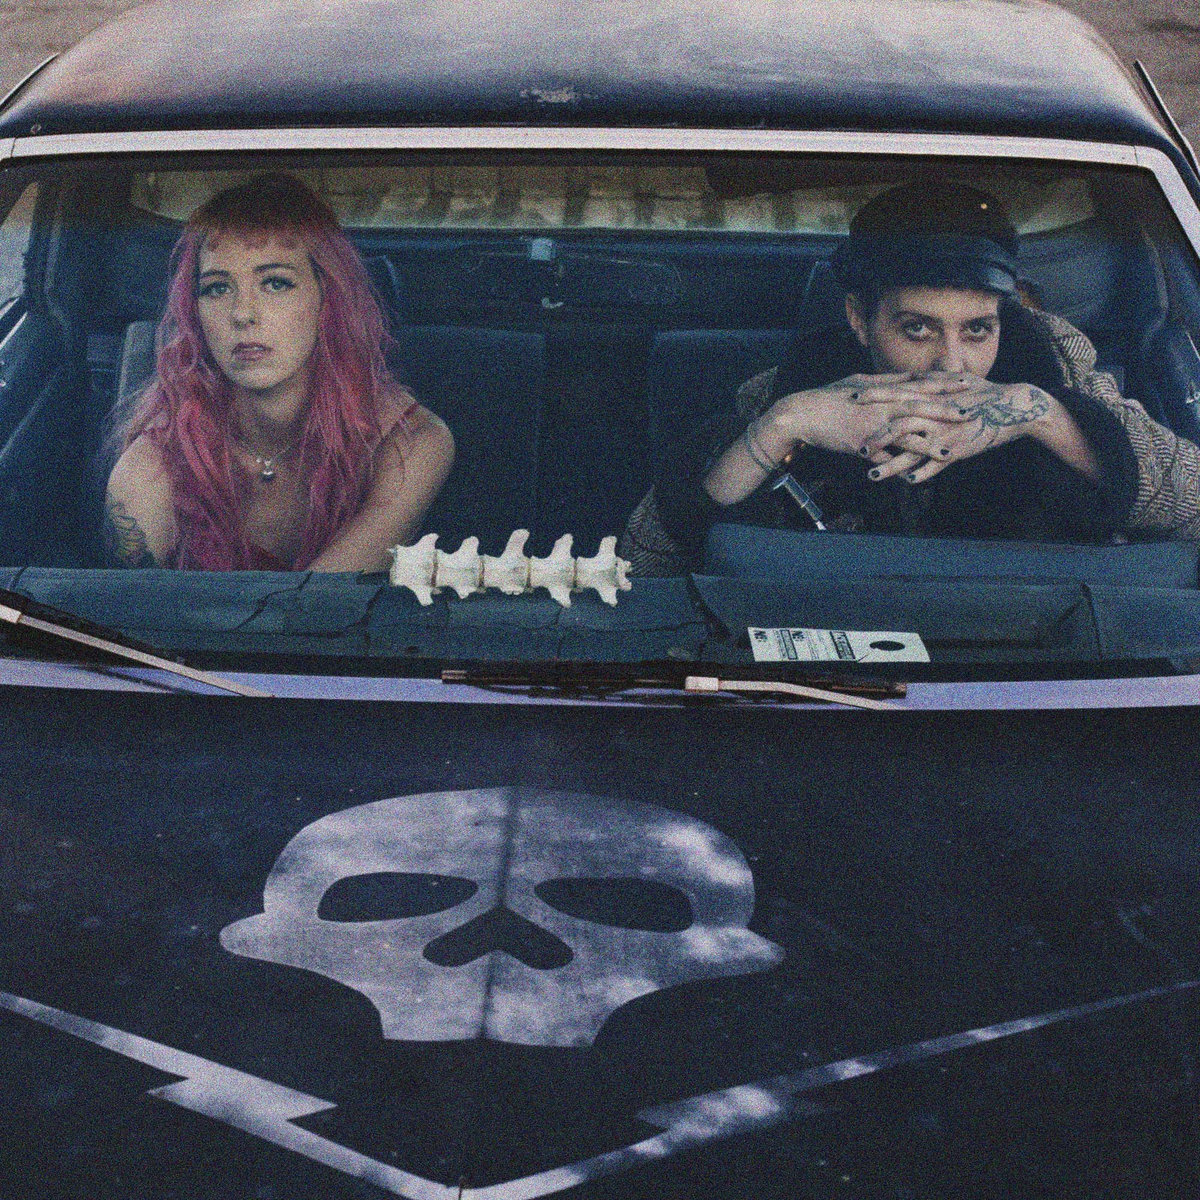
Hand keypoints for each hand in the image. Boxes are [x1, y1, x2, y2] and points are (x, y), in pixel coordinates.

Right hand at [774, 371, 974, 459]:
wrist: (803, 413)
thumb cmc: (831, 397)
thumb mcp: (862, 382)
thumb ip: (889, 382)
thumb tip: (912, 377)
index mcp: (883, 390)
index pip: (919, 384)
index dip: (944, 384)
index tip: (967, 382)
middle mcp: (881, 406)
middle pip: (919, 407)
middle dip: (946, 411)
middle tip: (971, 413)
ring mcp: (871, 425)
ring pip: (905, 435)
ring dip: (928, 445)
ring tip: (950, 453)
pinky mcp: (860, 444)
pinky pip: (883, 459)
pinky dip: (898, 469)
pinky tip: (913, 478)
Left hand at [858, 375, 1053, 483]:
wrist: (1013, 406)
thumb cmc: (983, 392)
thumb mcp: (955, 382)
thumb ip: (931, 381)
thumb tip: (914, 377)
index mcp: (932, 396)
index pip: (897, 394)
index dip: (874, 395)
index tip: (852, 397)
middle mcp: (935, 414)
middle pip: (899, 425)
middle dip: (875, 437)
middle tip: (855, 447)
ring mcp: (945, 433)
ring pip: (913, 450)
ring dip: (891, 464)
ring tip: (871, 474)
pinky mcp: (958, 449)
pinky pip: (936, 465)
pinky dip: (922, 473)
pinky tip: (906, 481)